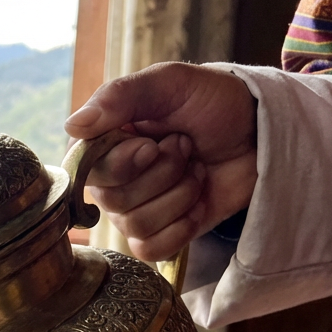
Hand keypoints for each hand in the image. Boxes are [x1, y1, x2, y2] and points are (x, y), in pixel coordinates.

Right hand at [64, 62, 257, 261]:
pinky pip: (151, 249)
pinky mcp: (159, 235)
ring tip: (197, 168)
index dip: (124, 163)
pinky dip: (182, 226)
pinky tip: (197, 201)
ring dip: (180, 195)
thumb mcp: (170, 83)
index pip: (88, 170)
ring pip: (136, 225)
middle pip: (114, 201)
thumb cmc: (213, 102)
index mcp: (105, 143)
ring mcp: (134, 210)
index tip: (154, 143)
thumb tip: (71, 126)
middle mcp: (112, 180)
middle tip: (186, 146)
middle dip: (164, 173)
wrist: (260, 133)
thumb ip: (118, 96)